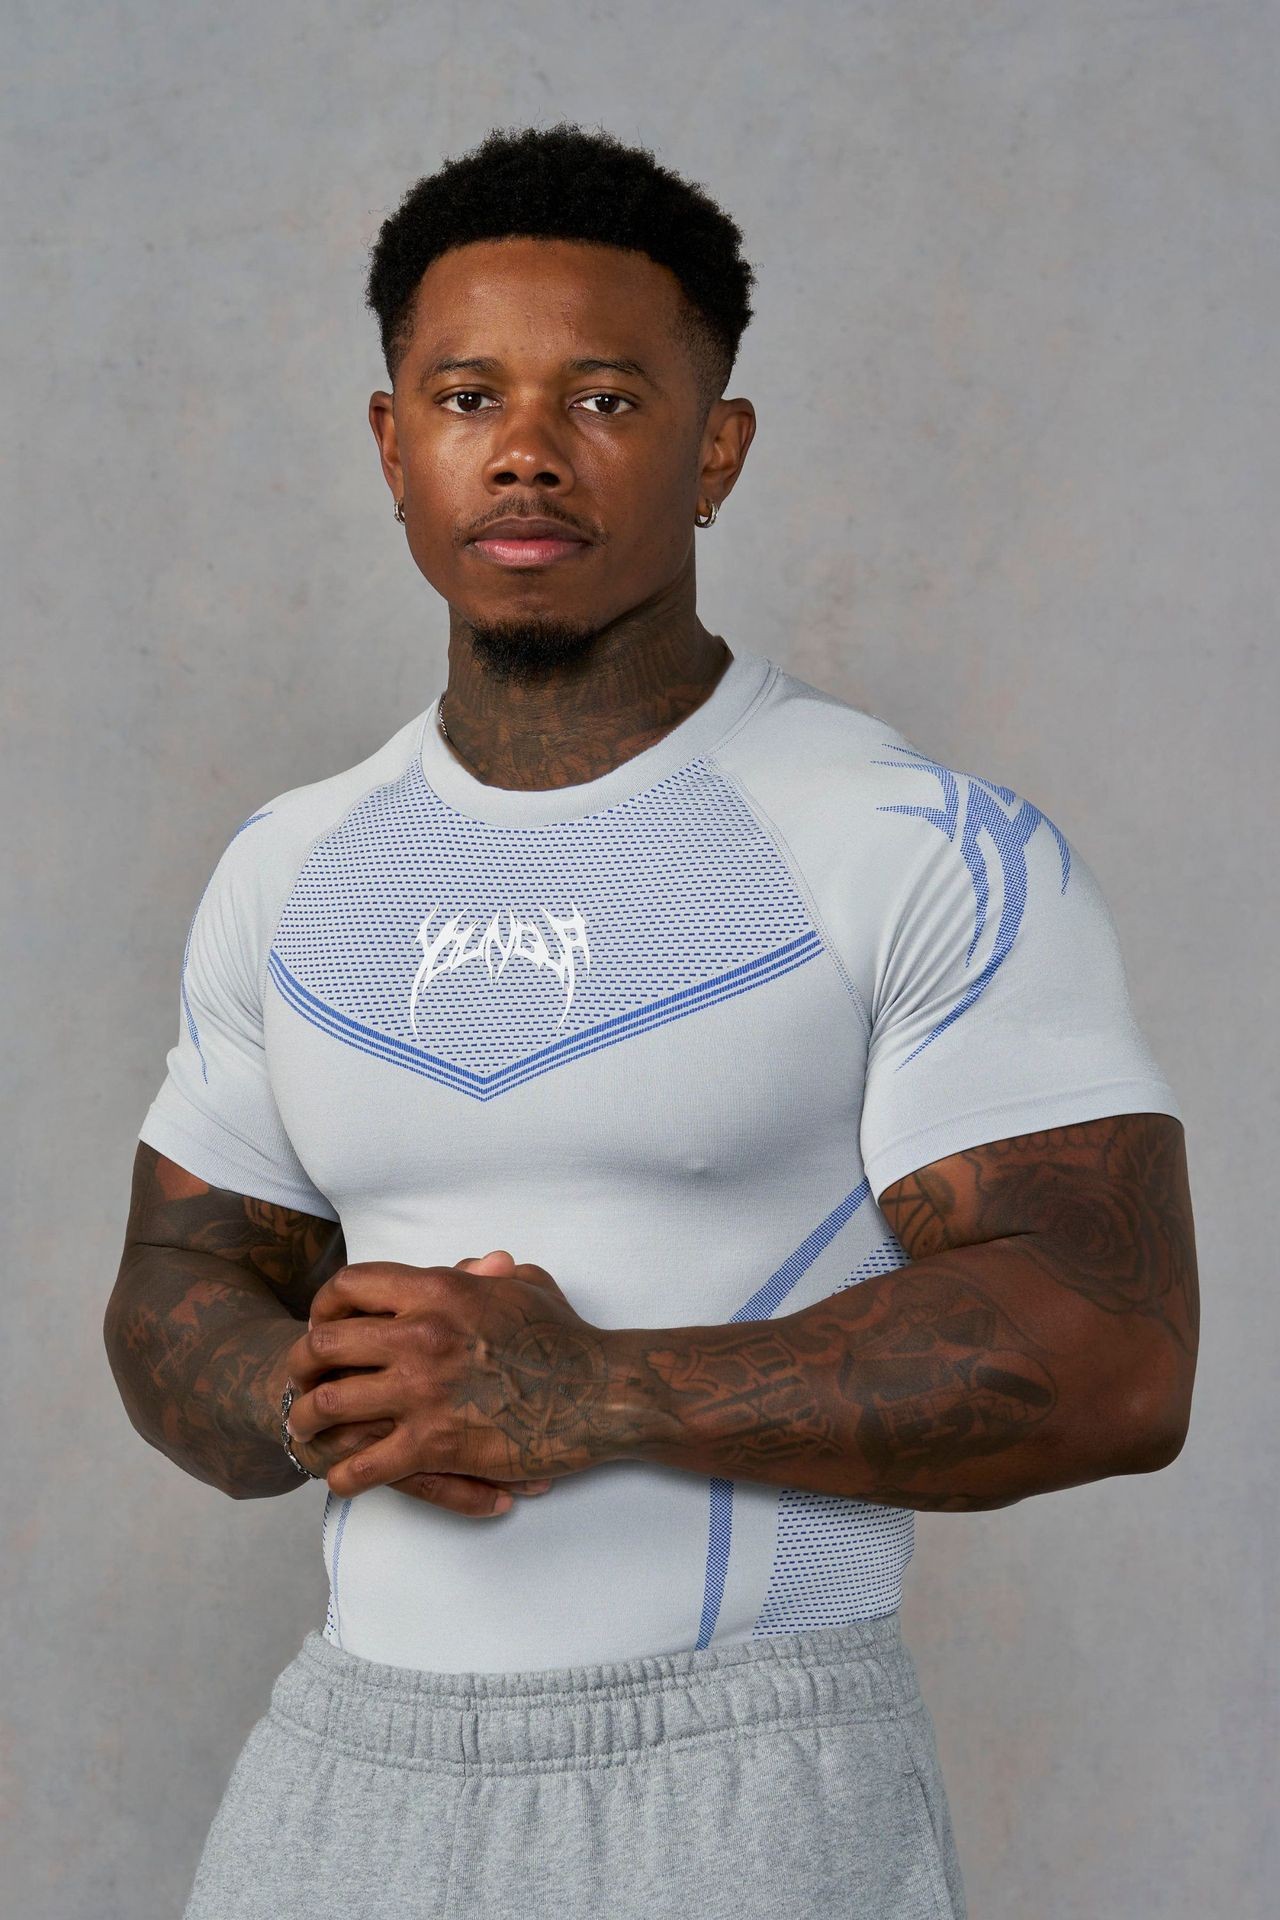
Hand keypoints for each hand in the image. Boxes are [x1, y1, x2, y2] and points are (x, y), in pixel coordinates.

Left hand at [278, 1252, 555, 1513]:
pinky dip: (344, 1476)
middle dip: (301, 1365)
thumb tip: (480, 1264)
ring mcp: (423, 1391)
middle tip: (300, 1380)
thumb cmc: (568, 1339)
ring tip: (304, 1429)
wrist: (600, 1392)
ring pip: (330, 1404)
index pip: (351, 1285)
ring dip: (308, 1419)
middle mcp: (420, 1336)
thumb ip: (491, 1274)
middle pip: (324, 1344)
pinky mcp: (435, 1444)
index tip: (325, 1323)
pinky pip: (365, 1465)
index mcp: (438, 1291)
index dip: (326, 1304)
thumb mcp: (526, 1286)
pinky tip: (342, 1479)